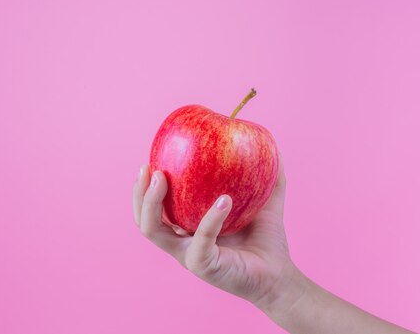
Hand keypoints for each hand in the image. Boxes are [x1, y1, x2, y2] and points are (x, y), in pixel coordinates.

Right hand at [132, 154, 293, 308]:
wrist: (280, 276)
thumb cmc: (267, 240)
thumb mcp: (265, 200)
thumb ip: (267, 175)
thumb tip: (271, 142)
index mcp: (186, 229)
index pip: (154, 209)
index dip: (144, 187)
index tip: (152, 160)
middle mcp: (181, 243)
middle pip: (144, 220)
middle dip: (139, 193)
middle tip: (149, 168)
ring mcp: (189, 256)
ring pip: (154, 232)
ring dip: (152, 203)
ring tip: (162, 178)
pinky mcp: (204, 267)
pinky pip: (201, 239)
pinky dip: (210, 218)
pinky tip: (224, 199)